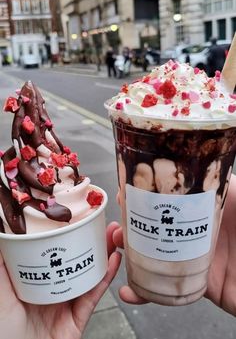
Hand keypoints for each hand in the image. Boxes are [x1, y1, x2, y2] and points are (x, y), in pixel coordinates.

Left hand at [0, 222, 121, 338]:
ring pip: (91, 273)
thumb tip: (2, 229)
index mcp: (37, 279)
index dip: (69, 234)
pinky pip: (94, 294)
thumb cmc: (3, 331)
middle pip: (78, 259)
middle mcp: (54, 287)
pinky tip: (114, 262)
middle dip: (93, 240)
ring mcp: (68, 302)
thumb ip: (4, 262)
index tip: (79, 216)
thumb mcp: (1, 289)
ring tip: (114, 236)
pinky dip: (106, 277)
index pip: (56, 251)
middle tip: (103, 222)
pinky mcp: (79, 318)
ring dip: (105, 254)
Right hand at [113, 174, 235, 314]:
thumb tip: (200, 150)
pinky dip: (143, 293)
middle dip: (130, 225)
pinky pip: (162, 289)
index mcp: (200, 209)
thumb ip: (221, 178)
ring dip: (129, 253)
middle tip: (117, 224)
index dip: (144, 195)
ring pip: (151, 255)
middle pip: (154, 227)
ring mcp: (190, 257)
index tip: (125, 192)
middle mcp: (192, 231)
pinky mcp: (191, 284)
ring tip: (117, 248)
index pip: (166, 199)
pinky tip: (130, 291)